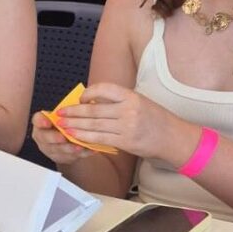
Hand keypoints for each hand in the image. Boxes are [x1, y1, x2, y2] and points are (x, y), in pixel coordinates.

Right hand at [31, 111, 92, 164]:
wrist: (67, 138)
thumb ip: (69, 112)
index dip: (41, 121)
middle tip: (64, 137)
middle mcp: (42, 136)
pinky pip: (68, 157)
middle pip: (44, 137)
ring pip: (57, 150)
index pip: (37, 120)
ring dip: (68, 149)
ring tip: (79, 146)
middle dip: (54, 138)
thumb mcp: (65, 114)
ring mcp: (49, 148)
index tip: (48, 122)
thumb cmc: (66, 122)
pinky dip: (80, 154)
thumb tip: (83, 104)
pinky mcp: (59, 158)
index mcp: (41, 122)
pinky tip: (89, 150)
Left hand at [55, 82, 196, 163]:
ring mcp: (127, 127)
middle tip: (60, 113)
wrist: (173, 138)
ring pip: (94, 125)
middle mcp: (128, 110)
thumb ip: (118, 101)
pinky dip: (85, 137)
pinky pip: (100, 139)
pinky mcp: (125, 142)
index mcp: (131, 96)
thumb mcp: (140, 101)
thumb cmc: (156, 119)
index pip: (104, 89)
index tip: (79, 98)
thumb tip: (92, 101)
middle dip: (73, 112)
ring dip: (75, 125)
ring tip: (62, 125)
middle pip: (94, 110)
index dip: (88, 93)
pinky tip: (75, 136)